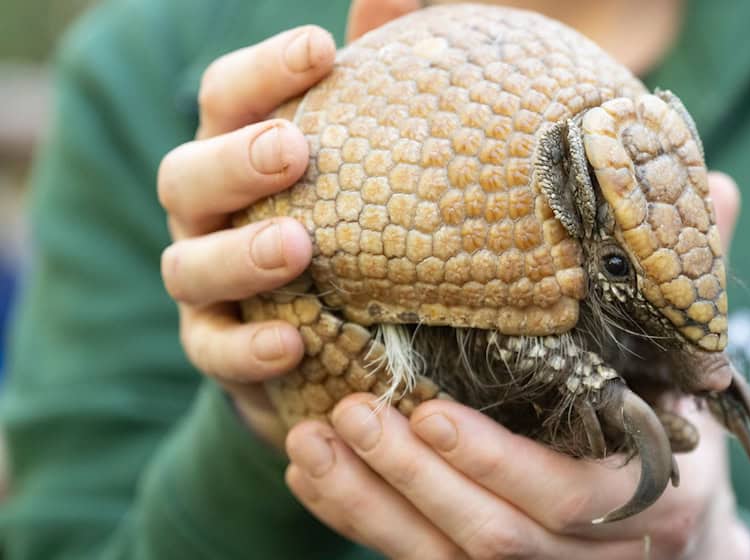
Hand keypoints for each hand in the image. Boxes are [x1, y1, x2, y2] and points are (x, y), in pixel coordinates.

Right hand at [157, 25, 336, 445]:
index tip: (319, 49)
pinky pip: (212, 351)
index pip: (226, 98)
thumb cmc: (343, 220)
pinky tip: (290, 344)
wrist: (323, 331)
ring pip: (188, 264)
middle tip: (292, 151)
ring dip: (238, 255)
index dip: (263, 71)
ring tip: (297, 247)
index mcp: (236, 152)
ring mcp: (204, 284)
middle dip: (236, 161)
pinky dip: (245, 349)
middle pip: (187, 175)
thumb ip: (372, 80)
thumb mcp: (360, 152)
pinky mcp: (216, 349)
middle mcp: (207, 214)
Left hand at [285, 174, 749, 558]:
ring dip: (371, 506)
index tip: (428, 413)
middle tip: (348, 415)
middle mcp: (595, 554)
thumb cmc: (676, 435)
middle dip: (416, 481)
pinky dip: (361, 522)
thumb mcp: (691, 370)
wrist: (684, 532)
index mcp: (649, 498)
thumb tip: (710, 185)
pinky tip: (313, 478)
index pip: (567, 494)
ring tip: (308, 445)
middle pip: (495, 538)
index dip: (496, 461)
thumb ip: (691, 289)